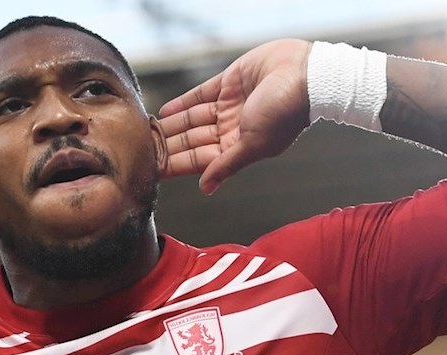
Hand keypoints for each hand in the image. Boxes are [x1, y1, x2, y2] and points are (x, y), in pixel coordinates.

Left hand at [159, 40, 311, 194]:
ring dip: (171, 125)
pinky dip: (183, 103)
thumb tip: (206, 188)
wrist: (306, 74)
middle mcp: (232, 129)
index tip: (151, 168)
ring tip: (146, 130)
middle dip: (168, 145)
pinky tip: (164, 111)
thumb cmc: (285, 113)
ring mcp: (230, 106)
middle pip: (192, 140)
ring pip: (193, 118)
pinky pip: (201, 95)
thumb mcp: (252, 144)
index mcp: (239, 148)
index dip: (176, 163)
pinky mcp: (230, 83)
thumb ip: (227, 165)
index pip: (199, 160)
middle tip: (140, 148)